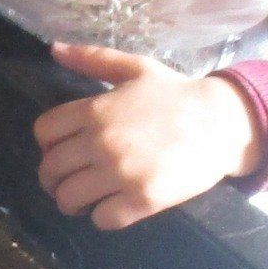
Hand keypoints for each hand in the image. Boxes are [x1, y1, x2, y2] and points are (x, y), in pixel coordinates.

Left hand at [33, 43, 264, 230]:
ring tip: (84, 200)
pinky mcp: (142, 199)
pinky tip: (112, 207)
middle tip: (65, 182)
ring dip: (71, 202)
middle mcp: (101, 141)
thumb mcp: (135, 68)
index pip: (44, 133)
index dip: (47, 145)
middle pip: (51, 170)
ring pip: (69, 198)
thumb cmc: (177, 94)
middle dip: (52, 179)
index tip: (59, 151)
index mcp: (95, 110)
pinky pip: (102, 219)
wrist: (223, 123)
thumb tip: (54, 49)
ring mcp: (120, 172)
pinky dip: (101, 217)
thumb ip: (92, 59)